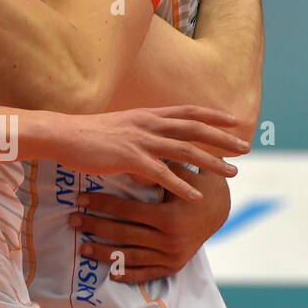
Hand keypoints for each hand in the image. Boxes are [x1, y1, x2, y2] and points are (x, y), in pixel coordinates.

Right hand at [35, 105, 245, 200]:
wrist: (61, 134)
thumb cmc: (86, 134)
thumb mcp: (119, 129)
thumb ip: (139, 138)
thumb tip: (152, 154)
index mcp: (145, 115)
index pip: (186, 111)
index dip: (212, 115)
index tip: (234, 120)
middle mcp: (147, 123)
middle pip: (193, 128)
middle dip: (223, 138)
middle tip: (246, 148)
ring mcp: (139, 139)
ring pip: (184, 149)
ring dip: (211, 162)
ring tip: (232, 174)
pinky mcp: (128, 157)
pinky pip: (161, 173)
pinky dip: (181, 185)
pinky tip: (195, 196)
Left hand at [66, 167, 231, 283]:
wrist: (218, 209)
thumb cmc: (192, 185)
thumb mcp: (179, 174)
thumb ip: (155, 169)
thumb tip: (128, 164)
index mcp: (170, 217)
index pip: (127, 211)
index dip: (101, 205)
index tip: (79, 199)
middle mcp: (170, 240)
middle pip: (124, 234)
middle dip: (95, 227)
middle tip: (72, 220)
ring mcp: (172, 256)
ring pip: (131, 257)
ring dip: (104, 254)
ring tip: (81, 248)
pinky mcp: (174, 266)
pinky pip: (147, 273)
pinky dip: (128, 274)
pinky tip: (110, 274)